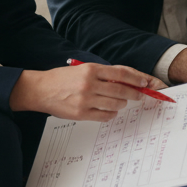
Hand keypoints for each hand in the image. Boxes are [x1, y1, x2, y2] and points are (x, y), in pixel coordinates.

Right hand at [9, 63, 155, 120]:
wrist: (41, 90)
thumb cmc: (62, 79)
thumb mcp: (82, 69)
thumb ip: (102, 74)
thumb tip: (126, 80)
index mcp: (90, 70)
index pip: (121, 73)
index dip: (136, 78)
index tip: (145, 83)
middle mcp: (89, 84)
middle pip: (121, 90)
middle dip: (135, 94)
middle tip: (140, 96)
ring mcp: (86, 100)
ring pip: (115, 104)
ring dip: (122, 104)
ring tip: (120, 102)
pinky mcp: (82, 114)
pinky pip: (105, 116)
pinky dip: (111, 114)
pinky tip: (109, 111)